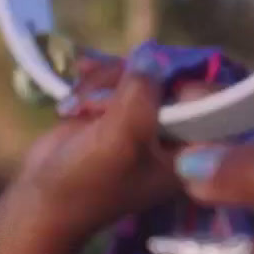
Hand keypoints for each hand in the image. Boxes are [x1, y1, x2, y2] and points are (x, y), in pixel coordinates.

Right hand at [16, 51, 214, 245]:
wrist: (42, 198)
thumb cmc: (88, 180)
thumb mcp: (121, 138)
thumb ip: (140, 95)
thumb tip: (150, 55)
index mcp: (190, 151)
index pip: (211, 105)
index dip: (184, 87)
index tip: (154, 85)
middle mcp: (173, 133)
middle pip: (169, 80)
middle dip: (127, 82)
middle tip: (95, 103)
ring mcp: (144, 119)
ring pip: (137, 74)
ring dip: (101, 83)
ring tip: (77, 108)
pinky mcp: (117, 110)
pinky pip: (115, 77)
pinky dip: (92, 80)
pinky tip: (76, 81)